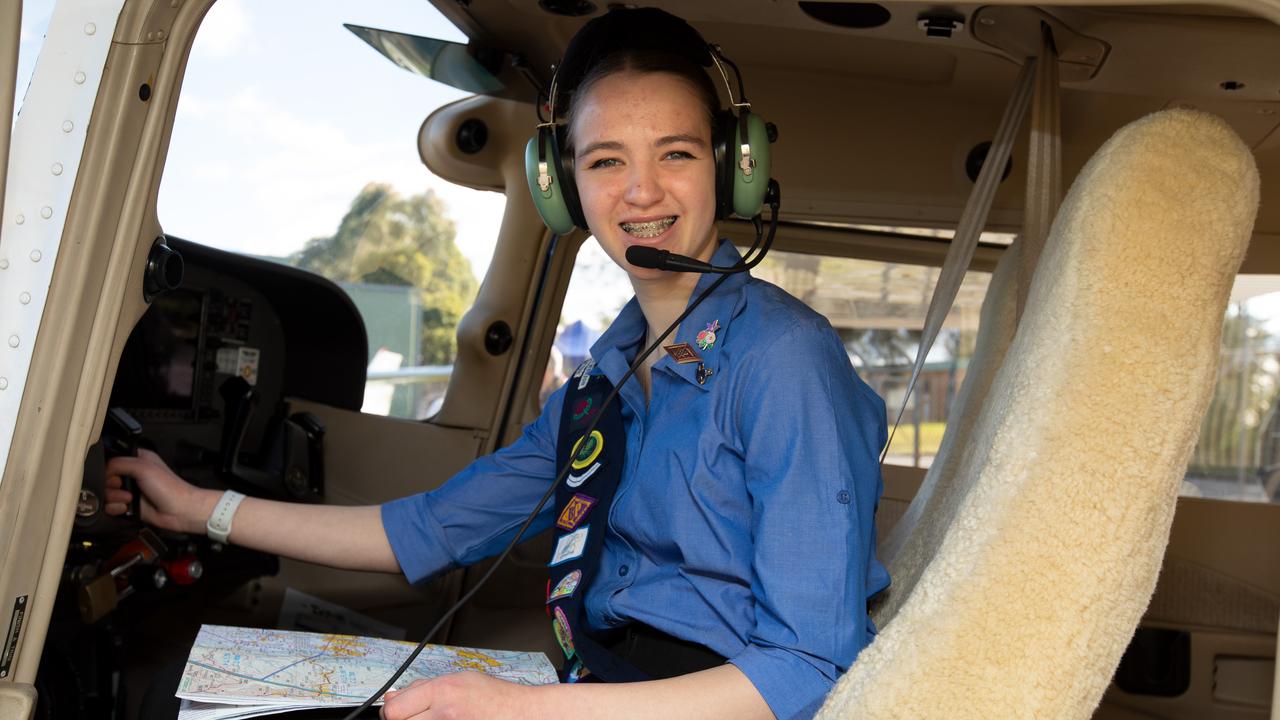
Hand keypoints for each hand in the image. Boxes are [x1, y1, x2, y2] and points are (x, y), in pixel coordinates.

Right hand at [105, 448, 211, 533]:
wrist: (179, 511)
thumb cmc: (170, 488)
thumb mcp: (143, 467)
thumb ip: (119, 463)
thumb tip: (104, 469)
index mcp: (137, 460)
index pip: (111, 460)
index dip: (109, 468)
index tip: (115, 473)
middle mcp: (132, 474)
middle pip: (105, 478)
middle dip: (111, 485)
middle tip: (123, 486)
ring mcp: (129, 490)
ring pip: (105, 493)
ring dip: (114, 497)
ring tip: (129, 498)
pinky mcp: (127, 505)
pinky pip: (109, 507)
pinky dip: (115, 508)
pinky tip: (127, 507)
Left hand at [380, 672, 532, 719]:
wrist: (520, 714)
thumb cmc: (493, 697)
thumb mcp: (459, 679)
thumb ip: (423, 687)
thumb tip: (393, 696)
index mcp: (442, 691)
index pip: (394, 709)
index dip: (392, 711)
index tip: (396, 711)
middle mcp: (443, 714)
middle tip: (413, 717)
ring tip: (432, 719)